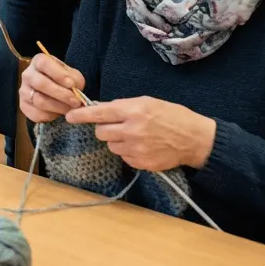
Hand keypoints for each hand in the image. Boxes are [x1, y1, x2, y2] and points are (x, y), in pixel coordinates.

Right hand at [19, 54, 85, 123]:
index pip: (44, 64)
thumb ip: (74, 79)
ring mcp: (24, 91)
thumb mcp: (72, 75)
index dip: (58, 74)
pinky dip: (51, 116)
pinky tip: (59, 113)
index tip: (71, 84)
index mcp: (38, 61)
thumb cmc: (64, 80)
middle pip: (41, 84)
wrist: (54, 92)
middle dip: (61, 94)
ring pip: (39, 101)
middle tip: (76, 101)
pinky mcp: (23, 106)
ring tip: (71, 109)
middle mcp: (28, 75)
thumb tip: (74, 89)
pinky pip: (37, 114)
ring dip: (58, 107)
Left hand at [65, 96, 216, 170]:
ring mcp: (136, 149)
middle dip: (106, 129)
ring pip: (111, 146)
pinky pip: (123, 157)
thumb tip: (100, 110)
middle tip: (119, 126)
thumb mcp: (148, 102)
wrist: (195, 139)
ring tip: (136, 136)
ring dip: (118, 141)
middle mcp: (132, 130)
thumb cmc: (172, 116)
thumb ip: (123, 107)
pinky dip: (128, 152)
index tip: (70, 116)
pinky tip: (143, 146)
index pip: (100, 113)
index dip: (82, 115)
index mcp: (134, 111)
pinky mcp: (141, 163)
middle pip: (101, 132)